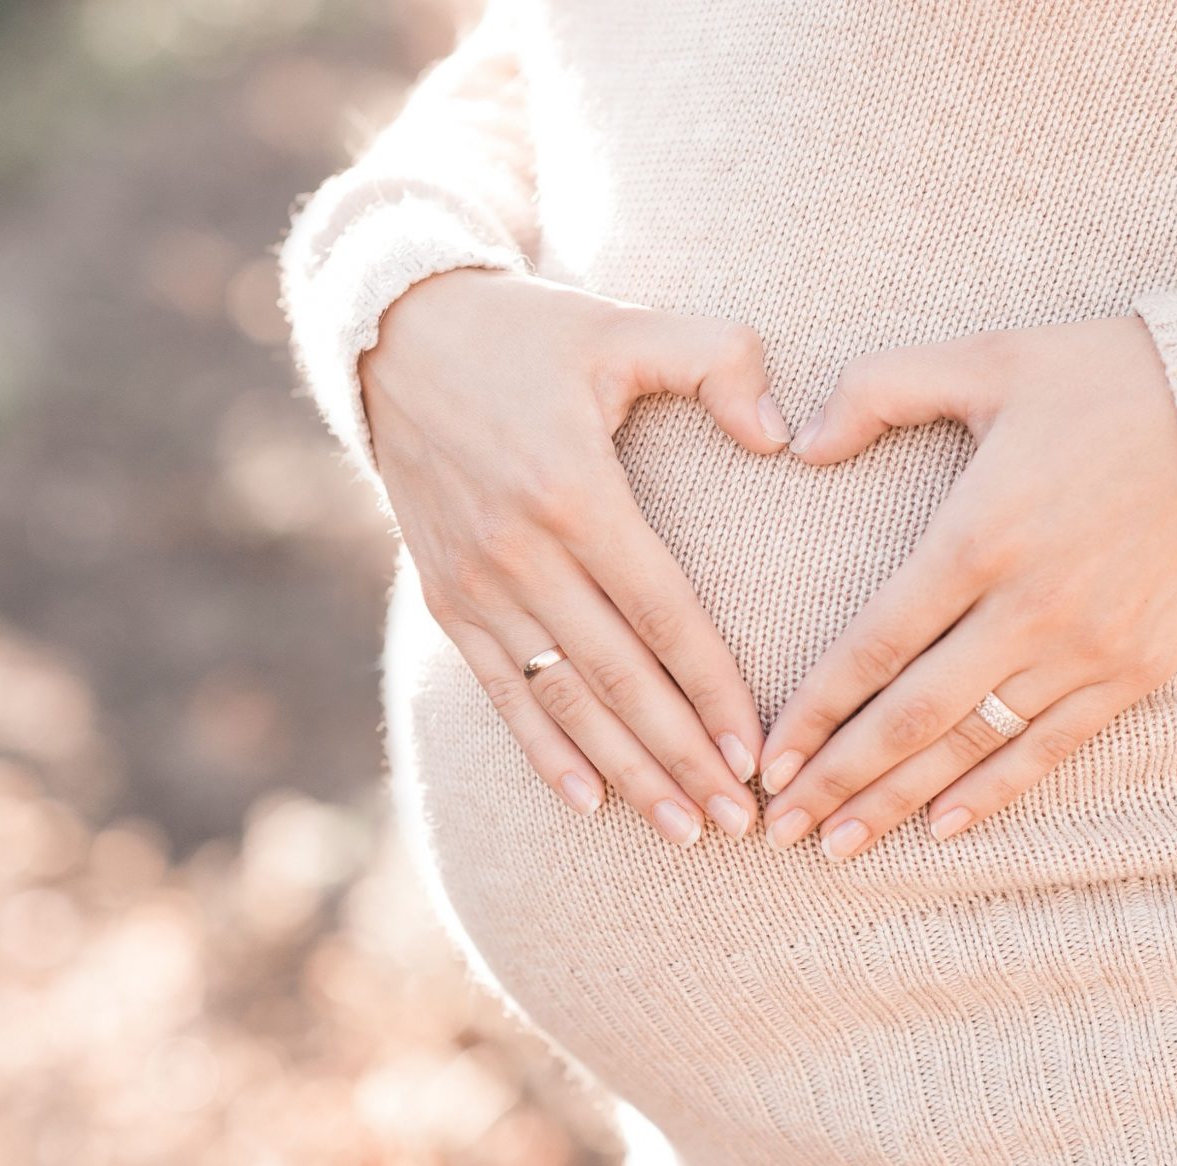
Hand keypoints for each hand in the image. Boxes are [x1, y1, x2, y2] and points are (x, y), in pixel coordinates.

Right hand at [362, 267, 791, 844]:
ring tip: (683, 829)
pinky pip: (500, 691)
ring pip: (564, 698)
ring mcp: (475, 583)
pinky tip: (586, 800)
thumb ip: (718, 360)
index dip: (713, 688)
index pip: (663, 613)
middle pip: (620, 677)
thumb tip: (782, 438)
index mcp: (574, 491)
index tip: (758, 752)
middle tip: (742, 819)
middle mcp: (520, 552)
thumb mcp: (625, 325)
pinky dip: (542, 750)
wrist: (395, 339)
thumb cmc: (530, 334)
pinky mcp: (444, 599)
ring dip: (626, 771)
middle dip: (683, 756)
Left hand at [756, 314, 1176, 859]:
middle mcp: (1029, 609)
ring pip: (973, 746)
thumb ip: (879, 389)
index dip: (815, 712)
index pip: (874, 646)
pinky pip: (1050, 749)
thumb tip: (800, 445)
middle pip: (911, 717)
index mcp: (979, 536)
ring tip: (839, 847)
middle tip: (780, 827)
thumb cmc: (1111, 379)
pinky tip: (943, 827)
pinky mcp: (1137, 671)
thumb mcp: (986, 358)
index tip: (767, 760)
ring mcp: (1087, 649)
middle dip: (839, 779)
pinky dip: (994, 792)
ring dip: (900, 801)